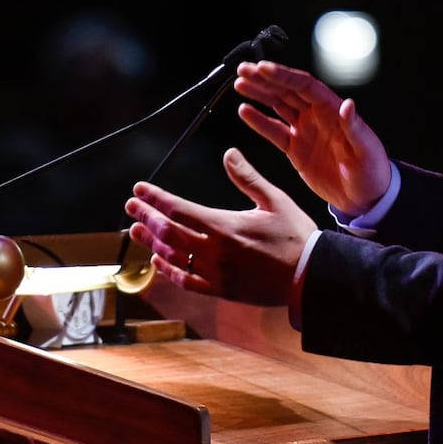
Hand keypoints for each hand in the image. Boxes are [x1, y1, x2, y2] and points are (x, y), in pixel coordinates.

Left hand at [125, 147, 317, 305]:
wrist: (310, 276)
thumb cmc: (296, 236)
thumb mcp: (275, 200)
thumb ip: (247, 177)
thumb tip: (229, 153)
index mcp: (225, 226)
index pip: (179, 209)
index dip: (155, 198)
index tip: (139, 190)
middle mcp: (215, 251)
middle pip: (169, 231)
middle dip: (147, 216)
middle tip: (131, 206)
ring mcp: (216, 273)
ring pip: (173, 256)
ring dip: (152, 242)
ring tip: (137, 229)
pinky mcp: (221, 290)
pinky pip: (186, 281)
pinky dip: (168, 271)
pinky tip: (158, 262)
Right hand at [233, 60, 392, 217]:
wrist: (365, 198)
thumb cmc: (372, 172)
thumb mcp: (367, 150)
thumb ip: (354, 127)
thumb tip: (347, 104)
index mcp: (332, 111)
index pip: (304, 86)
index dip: (283, 76)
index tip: (263, 68)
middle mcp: (316, 116)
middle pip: (286, 90)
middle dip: (264, 79)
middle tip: (243, 69)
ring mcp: (305, 131)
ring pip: (277, 105)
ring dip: (259, 93)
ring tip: (240, 83)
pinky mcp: (296, 149)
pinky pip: (274, 131)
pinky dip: (259, 121)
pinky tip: (244, 111)